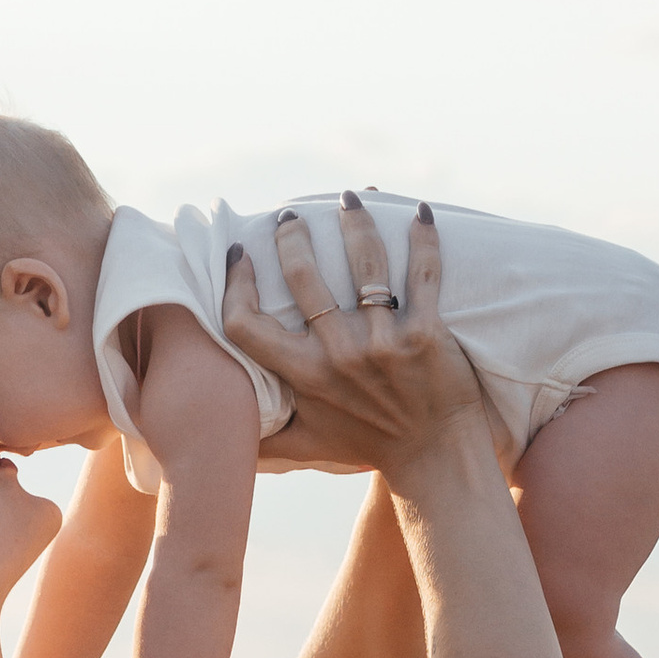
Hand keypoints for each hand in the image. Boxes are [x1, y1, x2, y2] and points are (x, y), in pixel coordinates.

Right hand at [222, 196, 484, 477]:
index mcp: (304, 376)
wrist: (435, 459)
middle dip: (291, 236)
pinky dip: (423, 238)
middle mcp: (338, 355)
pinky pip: (423, 273)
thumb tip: (222, 438)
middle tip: (290, 216)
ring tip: (348, 198)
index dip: (236, 285)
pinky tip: (419, 212)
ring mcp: (383, 342)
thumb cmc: (369, 446)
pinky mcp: (425, 334)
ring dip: (354, 220)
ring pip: (364, 262)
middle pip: (303, 276)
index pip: (247, 325)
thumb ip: (267, 438)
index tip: (240, 256)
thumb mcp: (309, 444)